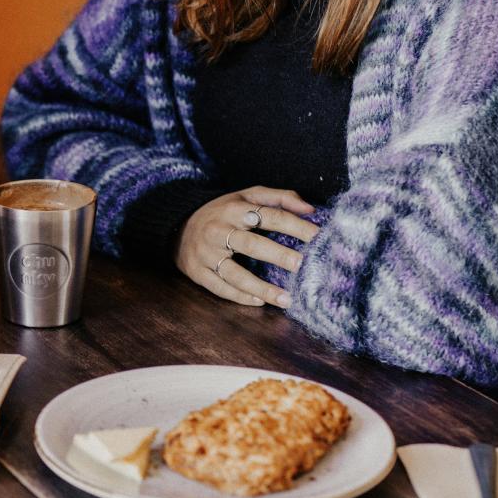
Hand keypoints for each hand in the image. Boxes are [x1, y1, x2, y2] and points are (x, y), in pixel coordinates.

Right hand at [174, 186, 319, 308]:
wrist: (178, 226)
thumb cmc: (223, 212)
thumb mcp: (246, 196)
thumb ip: (279, 198)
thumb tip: (311, 209)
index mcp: (234, 209)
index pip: (270, 216)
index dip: (296, 226)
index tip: (319, 238)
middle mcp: (218, 230)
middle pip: (252, 245)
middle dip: (280, 256)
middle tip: (304, 267)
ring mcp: (207, 254)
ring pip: (236, 274)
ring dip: (262, 288)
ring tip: (287, 299)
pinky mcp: (198, 272)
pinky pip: (221, 287)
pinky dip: (241, 296)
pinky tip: (260, 302)